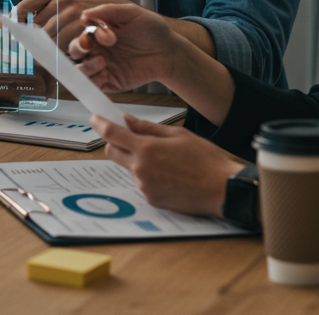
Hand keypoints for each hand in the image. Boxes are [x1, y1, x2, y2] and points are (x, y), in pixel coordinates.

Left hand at [15, 0, 130, 49]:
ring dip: (44, 49)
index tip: (9, 36)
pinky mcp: (86, 27)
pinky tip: (59, 57)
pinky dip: (59, 53)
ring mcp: (75, 12)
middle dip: (29, 41)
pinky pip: (63, 46)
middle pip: (34, 27)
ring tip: (43, 57)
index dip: (13, 25)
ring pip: (47, 38)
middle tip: (23, 53)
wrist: (129, 16)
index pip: (23, 8)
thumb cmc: (95, 3)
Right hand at [67, 2, 186, 91]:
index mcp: (99, 33)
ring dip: (84, 67)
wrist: (169, 53)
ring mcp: (102, 67)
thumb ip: (108, 11)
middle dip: (77, 49)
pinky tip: (105, 73)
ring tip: (102, 62)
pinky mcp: (109, 82)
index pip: (80, 34)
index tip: (99, 30)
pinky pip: (93, 85)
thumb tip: (84, 14)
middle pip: (74, 52)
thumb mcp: (132, 13)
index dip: (84, 34)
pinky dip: (93, 81)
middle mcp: (98, 50)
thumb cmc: (153, 30)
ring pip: (80, 71)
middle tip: (90, 46)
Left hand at [92, 113, 242, 216]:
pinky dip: (148, 176)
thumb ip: (149, 128)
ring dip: (136, 160)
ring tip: (165, 160)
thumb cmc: (206, 160)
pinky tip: (169, 175)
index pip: (112, 134)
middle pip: (112, 152)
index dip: (100, 124)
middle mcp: (141, 169)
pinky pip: (141, 183)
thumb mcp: (178, 135)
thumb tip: (127, 121)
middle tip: (131, 138)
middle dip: (116, 143)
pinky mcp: (151, 199)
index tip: (95, 118)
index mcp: (147, 149)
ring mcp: (144, 186)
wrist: (222, 190)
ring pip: (128, 167)